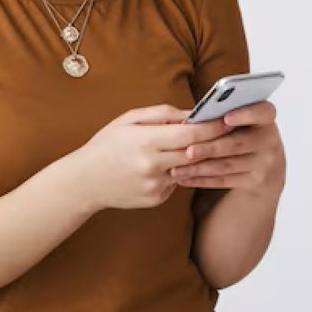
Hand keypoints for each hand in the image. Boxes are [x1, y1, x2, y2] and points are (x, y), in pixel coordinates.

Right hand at [73, 104, 237, 210]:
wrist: (84, 181)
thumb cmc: (106, 145)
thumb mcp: (128, 120)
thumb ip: (162, 114)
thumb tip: (192, 113)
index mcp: (146, 141)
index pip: (191, 134)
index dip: (213, 127)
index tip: (227, 120)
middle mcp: (153, 165)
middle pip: (196, 153)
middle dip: (213, 143)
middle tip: (228, 132)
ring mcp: (155, 185)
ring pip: (188, 169)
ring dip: (195, 158)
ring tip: (199, 147)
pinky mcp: (156, 199)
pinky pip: (176, 182)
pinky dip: (176, 172)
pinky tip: (163, 167)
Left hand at [168, 101, 285, 199]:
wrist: (266, 166)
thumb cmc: (244, 133)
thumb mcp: (243, 121)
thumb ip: (225, 115)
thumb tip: (194, 119)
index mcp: (266, 118)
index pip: (263, 112)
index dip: (245, 114)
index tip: (226, 117)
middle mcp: (270, 140)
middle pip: (238, 143)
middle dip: (210, 148)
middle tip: (188, 151)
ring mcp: (266, 163)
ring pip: (228, 165)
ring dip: (200, 168)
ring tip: (177, 169)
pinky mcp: (257, 181)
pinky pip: (226, 180)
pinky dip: (203, 180)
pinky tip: (185, 179)